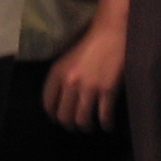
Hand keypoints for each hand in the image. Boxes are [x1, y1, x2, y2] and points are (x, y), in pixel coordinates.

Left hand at [42, 15, 125, 131]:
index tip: (60, 119)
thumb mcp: (68, 60)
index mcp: (57, 73)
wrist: (113, 32)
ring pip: (82, 121)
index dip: (54, 116)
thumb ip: (62, 80)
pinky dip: (106, 124)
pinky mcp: (108, 90)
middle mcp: (70, 83)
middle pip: (64, 117)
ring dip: (87, 127)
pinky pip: (104, 116)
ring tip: (92, 126)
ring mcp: (89, 87)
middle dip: (71, 125)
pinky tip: (108, 125)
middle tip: (77, 125)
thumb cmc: (91, 44)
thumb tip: (62, 104)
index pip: (48, 104)